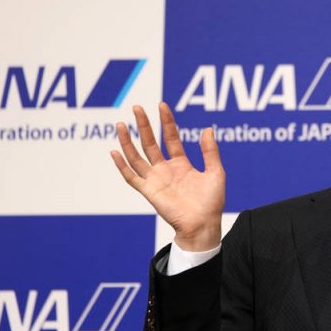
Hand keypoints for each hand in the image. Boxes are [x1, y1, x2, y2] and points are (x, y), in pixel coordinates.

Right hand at [111, 102, 224, 250]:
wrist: (203, 225)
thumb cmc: (211, 203)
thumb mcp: (215, 172)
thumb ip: (210, 152)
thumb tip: (206, 129)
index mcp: (181, 164)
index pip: (170, 138)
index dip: (166, 122)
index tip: (162, 105)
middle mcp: (166, 170)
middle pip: (150, 143)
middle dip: (144, 125)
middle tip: (136, 107)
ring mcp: (155, 180)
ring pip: (137, 156)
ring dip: (128, 141)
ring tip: (122, 124)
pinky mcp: (148, 191)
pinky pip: (131, 177)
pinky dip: (122, 165)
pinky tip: (114, 151)